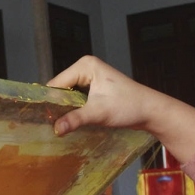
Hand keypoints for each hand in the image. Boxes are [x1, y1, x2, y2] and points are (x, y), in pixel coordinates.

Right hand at [48, 56, 194, 163]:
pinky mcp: (95, 88)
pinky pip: (76, 98)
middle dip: (58, 105)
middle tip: (51, 124)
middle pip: (61, 88)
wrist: (151, 111)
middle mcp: (86, 67)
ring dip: (65, 109)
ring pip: (68, 95)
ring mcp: (90, 77)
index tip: (44, 119)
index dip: (50, 101)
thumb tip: (55, 129)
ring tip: (59, 124)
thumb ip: (75, 120)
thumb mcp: (99, 113)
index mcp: (85, 65)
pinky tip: (70, 121)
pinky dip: (73, 109)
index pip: (57, 83)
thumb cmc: (129, 106)